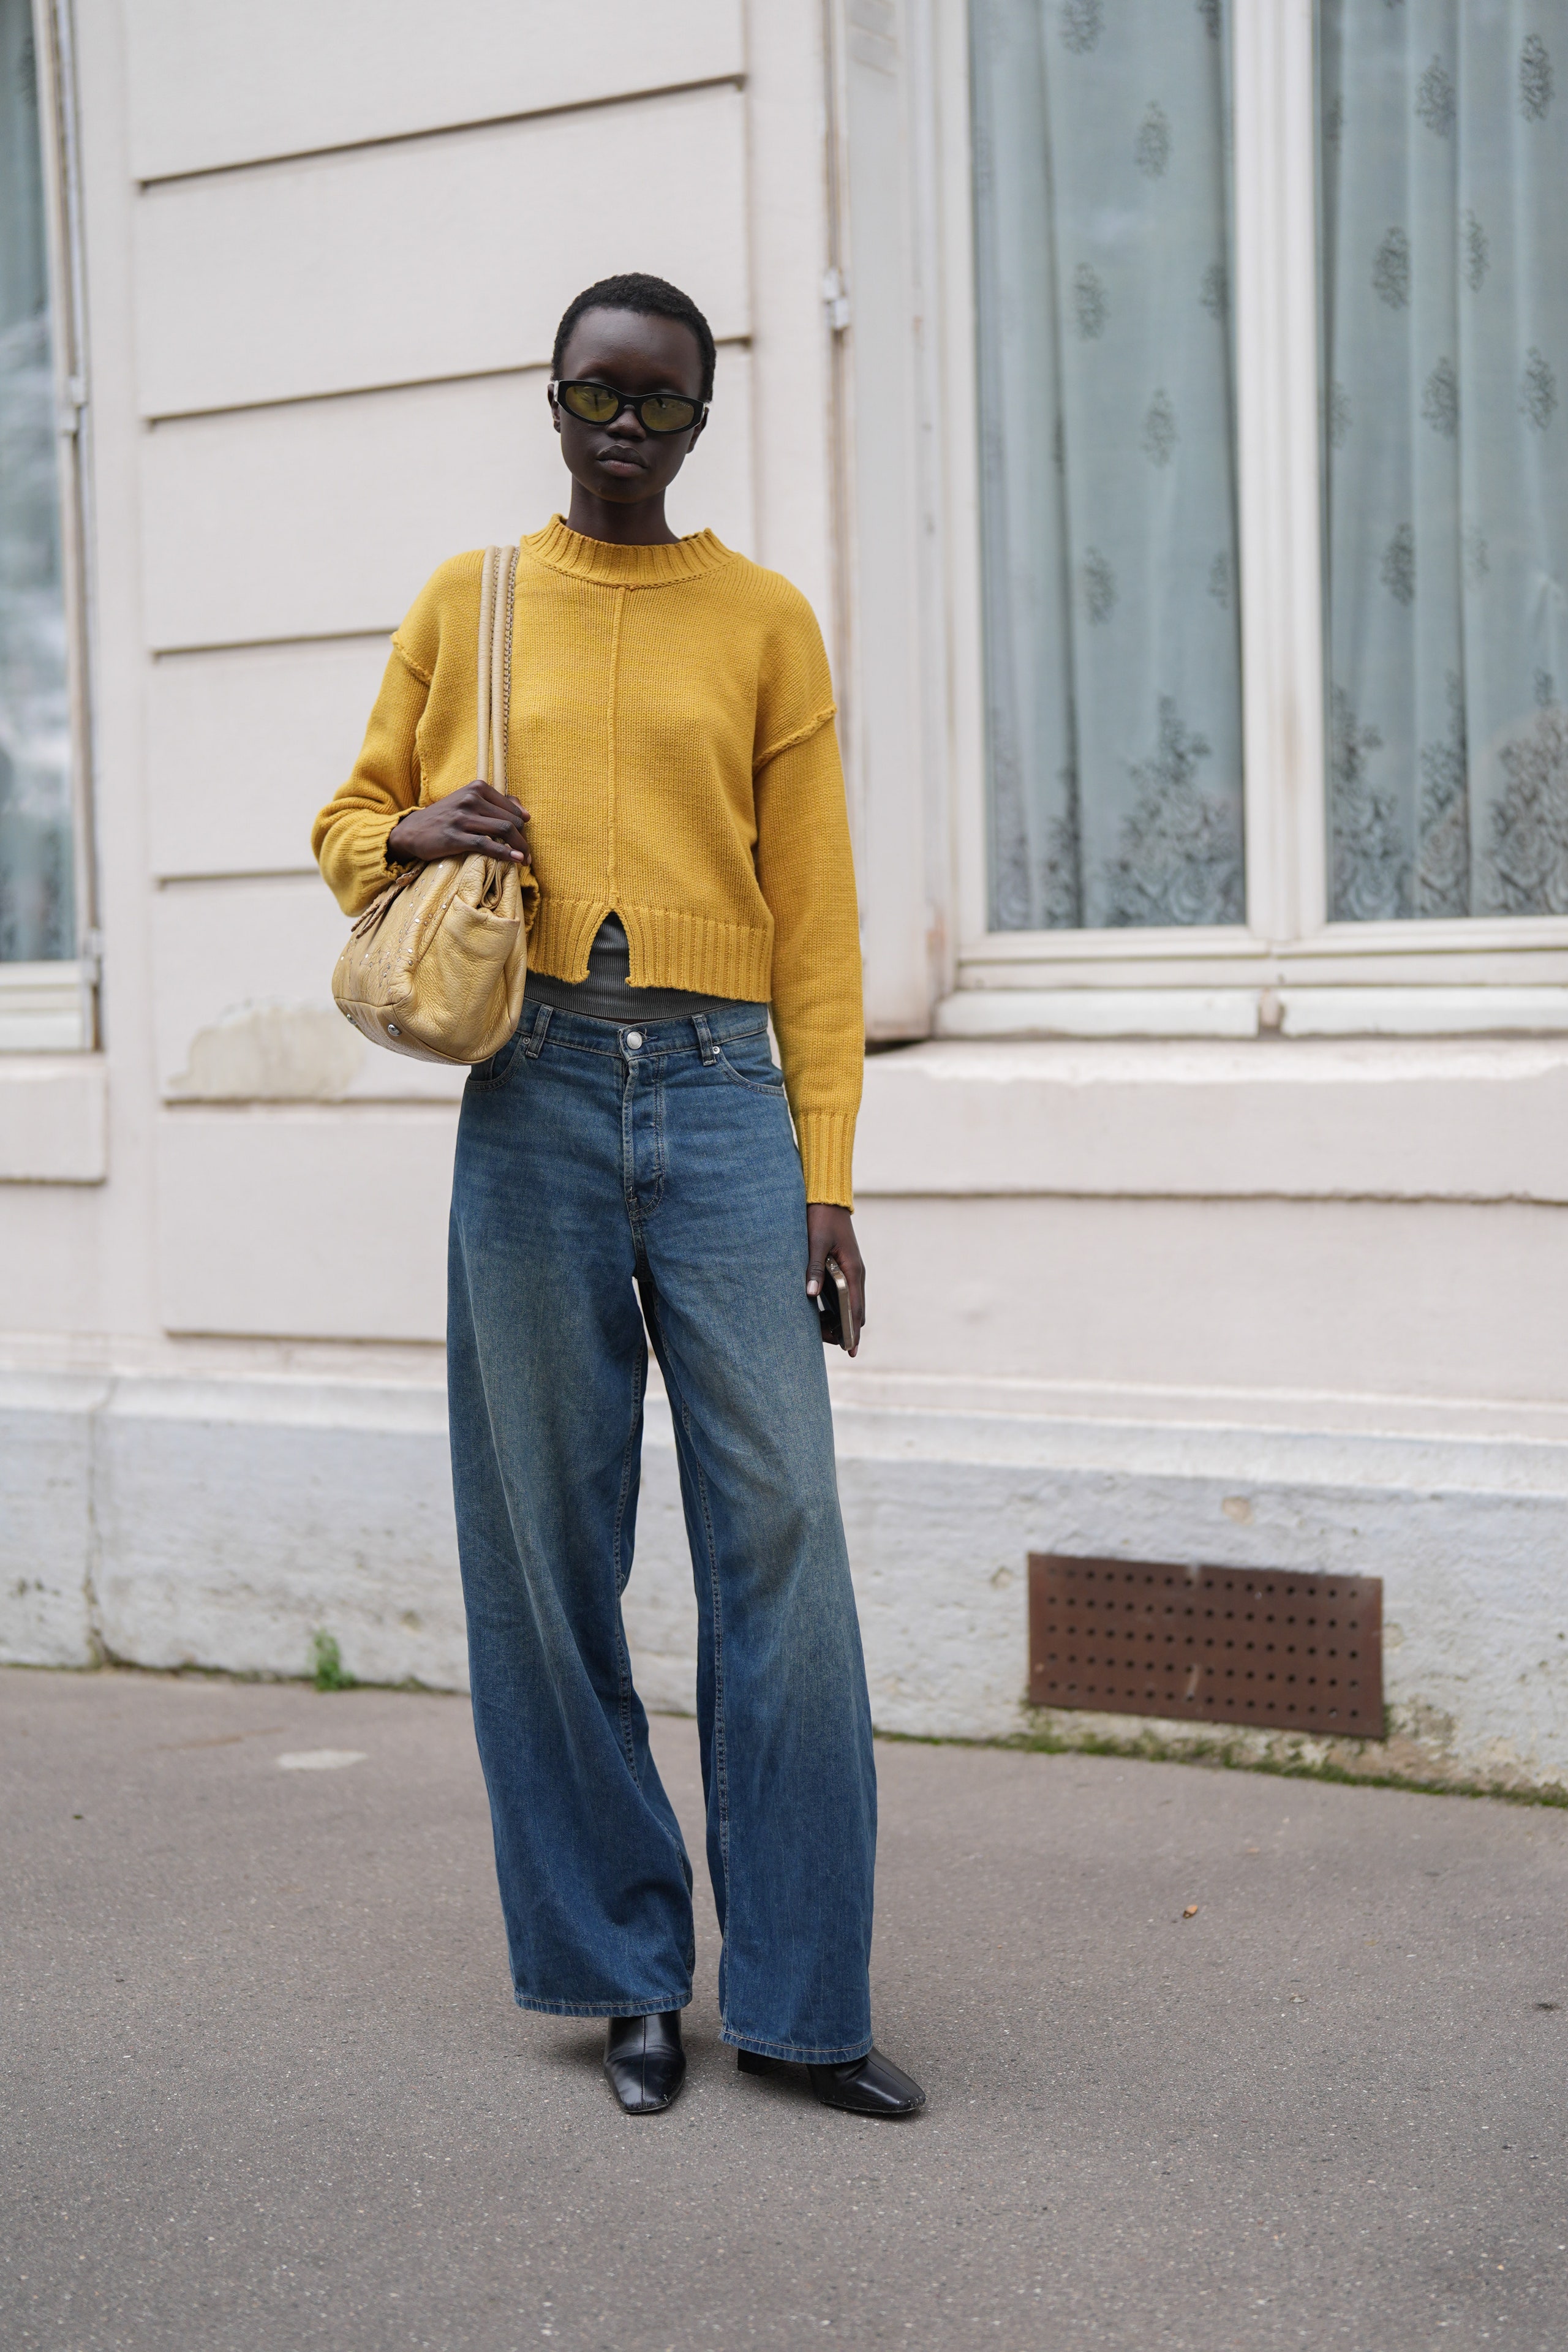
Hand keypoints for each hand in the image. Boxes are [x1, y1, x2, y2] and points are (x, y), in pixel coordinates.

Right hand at [387, 782, 529, 865]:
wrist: (413, 830)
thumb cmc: (446, 818)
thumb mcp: (468, 802)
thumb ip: (496, 803)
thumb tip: (525, 813)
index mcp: (477, 788)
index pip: (512, 808)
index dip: (523, 824)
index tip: (525, 837)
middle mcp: (471, 799)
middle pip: (511, 820)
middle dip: (523, 839)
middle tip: (527, 853)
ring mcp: (462, 818)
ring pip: (503, 830)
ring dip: (520, 847)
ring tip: (525, 860)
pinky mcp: (455, 837)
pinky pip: (487, 845)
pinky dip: (505, 854)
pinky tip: (515, 860)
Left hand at [806, 1203, 864, 1357]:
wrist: (827, 1200)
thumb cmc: (821, 1220)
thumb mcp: (815, 1244)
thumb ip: (814, 1269)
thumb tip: (811, 1295)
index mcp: (853, 1271)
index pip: (855, 1309)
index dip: (853, 1331)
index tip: (850, 1351)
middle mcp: (857, 1275)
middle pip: (856, 1312)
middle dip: (845, 1330)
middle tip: (827, 1342)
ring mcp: (852, 1273)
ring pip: (851, 1305)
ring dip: (840, 1320)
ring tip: (822, 1331)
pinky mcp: (844, 1269)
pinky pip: (844, 1296)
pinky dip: (837, 1309)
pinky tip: (822, 1315)